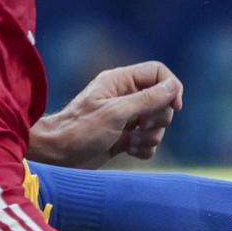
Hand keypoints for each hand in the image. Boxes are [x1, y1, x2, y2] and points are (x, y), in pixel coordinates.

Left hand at [29, 61, 183, 167]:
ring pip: (157, 124)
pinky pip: (148, 141)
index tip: (175, 107)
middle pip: (162, 101)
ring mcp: (125, 118)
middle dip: (159, 118)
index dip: (171, 88)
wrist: (57, 157)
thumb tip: (174, 86)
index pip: (158, 73)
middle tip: (142, 127)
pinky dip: (144, 148)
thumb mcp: (116, 113)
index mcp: (120, 81)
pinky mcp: (124, 138)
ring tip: (131, 143)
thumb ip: (148, 99)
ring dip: (151, 137)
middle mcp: (125, 96)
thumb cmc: (80, 131)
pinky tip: (129, 152)